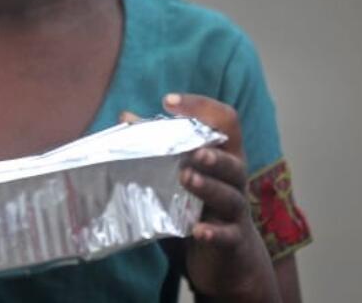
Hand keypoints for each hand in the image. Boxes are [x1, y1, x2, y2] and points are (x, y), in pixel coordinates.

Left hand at [120, 95, 277, 301]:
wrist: (225, 259)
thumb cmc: (197, 206)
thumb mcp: (178, 175)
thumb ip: (158, 146)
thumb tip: (125, 116)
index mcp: (223, 156)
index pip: (224, 122)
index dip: (201, 107)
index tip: (169, 101)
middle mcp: (234, 180)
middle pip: (233, 161)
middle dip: (214, 155)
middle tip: (193, 151)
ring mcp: (236, 211)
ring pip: (230, 195)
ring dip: (209, 187)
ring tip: (187, 178)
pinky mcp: (233, 240)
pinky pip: (227, 236)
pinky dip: (213, 233)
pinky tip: (198, 231)